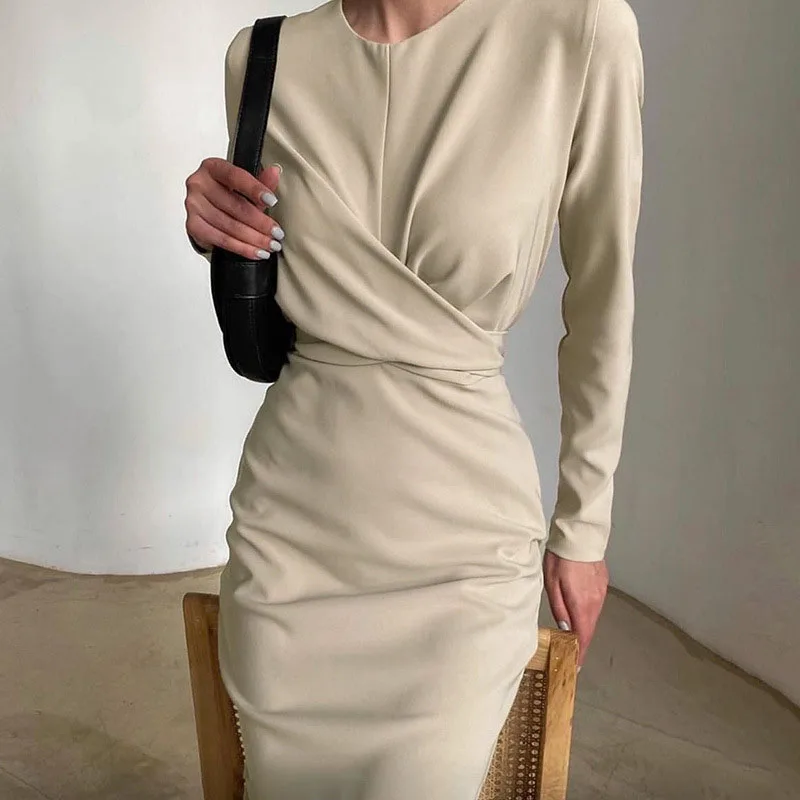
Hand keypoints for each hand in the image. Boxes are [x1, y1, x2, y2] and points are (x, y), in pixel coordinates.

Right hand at [184, 158, 284, 258]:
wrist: (208, 212)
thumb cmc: (227, 195)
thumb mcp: (244, 186)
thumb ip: (260, 181)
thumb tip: (275, 172)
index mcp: (212, 167)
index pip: (235, 177)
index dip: (255, 189)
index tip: (273, 201)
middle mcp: (199, 183)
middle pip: (235, 206)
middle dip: (260, 223)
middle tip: (277, 233)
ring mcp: (193, 205)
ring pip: (230, 226)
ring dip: (254, 238)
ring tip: (271, 245)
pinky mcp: (193, 225)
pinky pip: (221, 240)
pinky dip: (242, 248)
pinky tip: (256, 252)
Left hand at [543, 549, 608, 667]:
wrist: (579, 535)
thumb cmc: (560, 558)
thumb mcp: (551, 583)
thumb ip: (559, 607)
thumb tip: (565, 628)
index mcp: (582, 604)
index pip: (583, 636)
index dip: (579, 653)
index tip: (575, 666)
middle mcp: (595, 601)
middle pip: (589, 628)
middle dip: (581, 642)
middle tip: (571, 654)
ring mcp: (601, 592)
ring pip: (593, 616)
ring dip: (584, 626)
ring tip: (573, 635)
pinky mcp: (603, 583)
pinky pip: (595, 604)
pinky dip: (588, 612)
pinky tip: (579, 611)